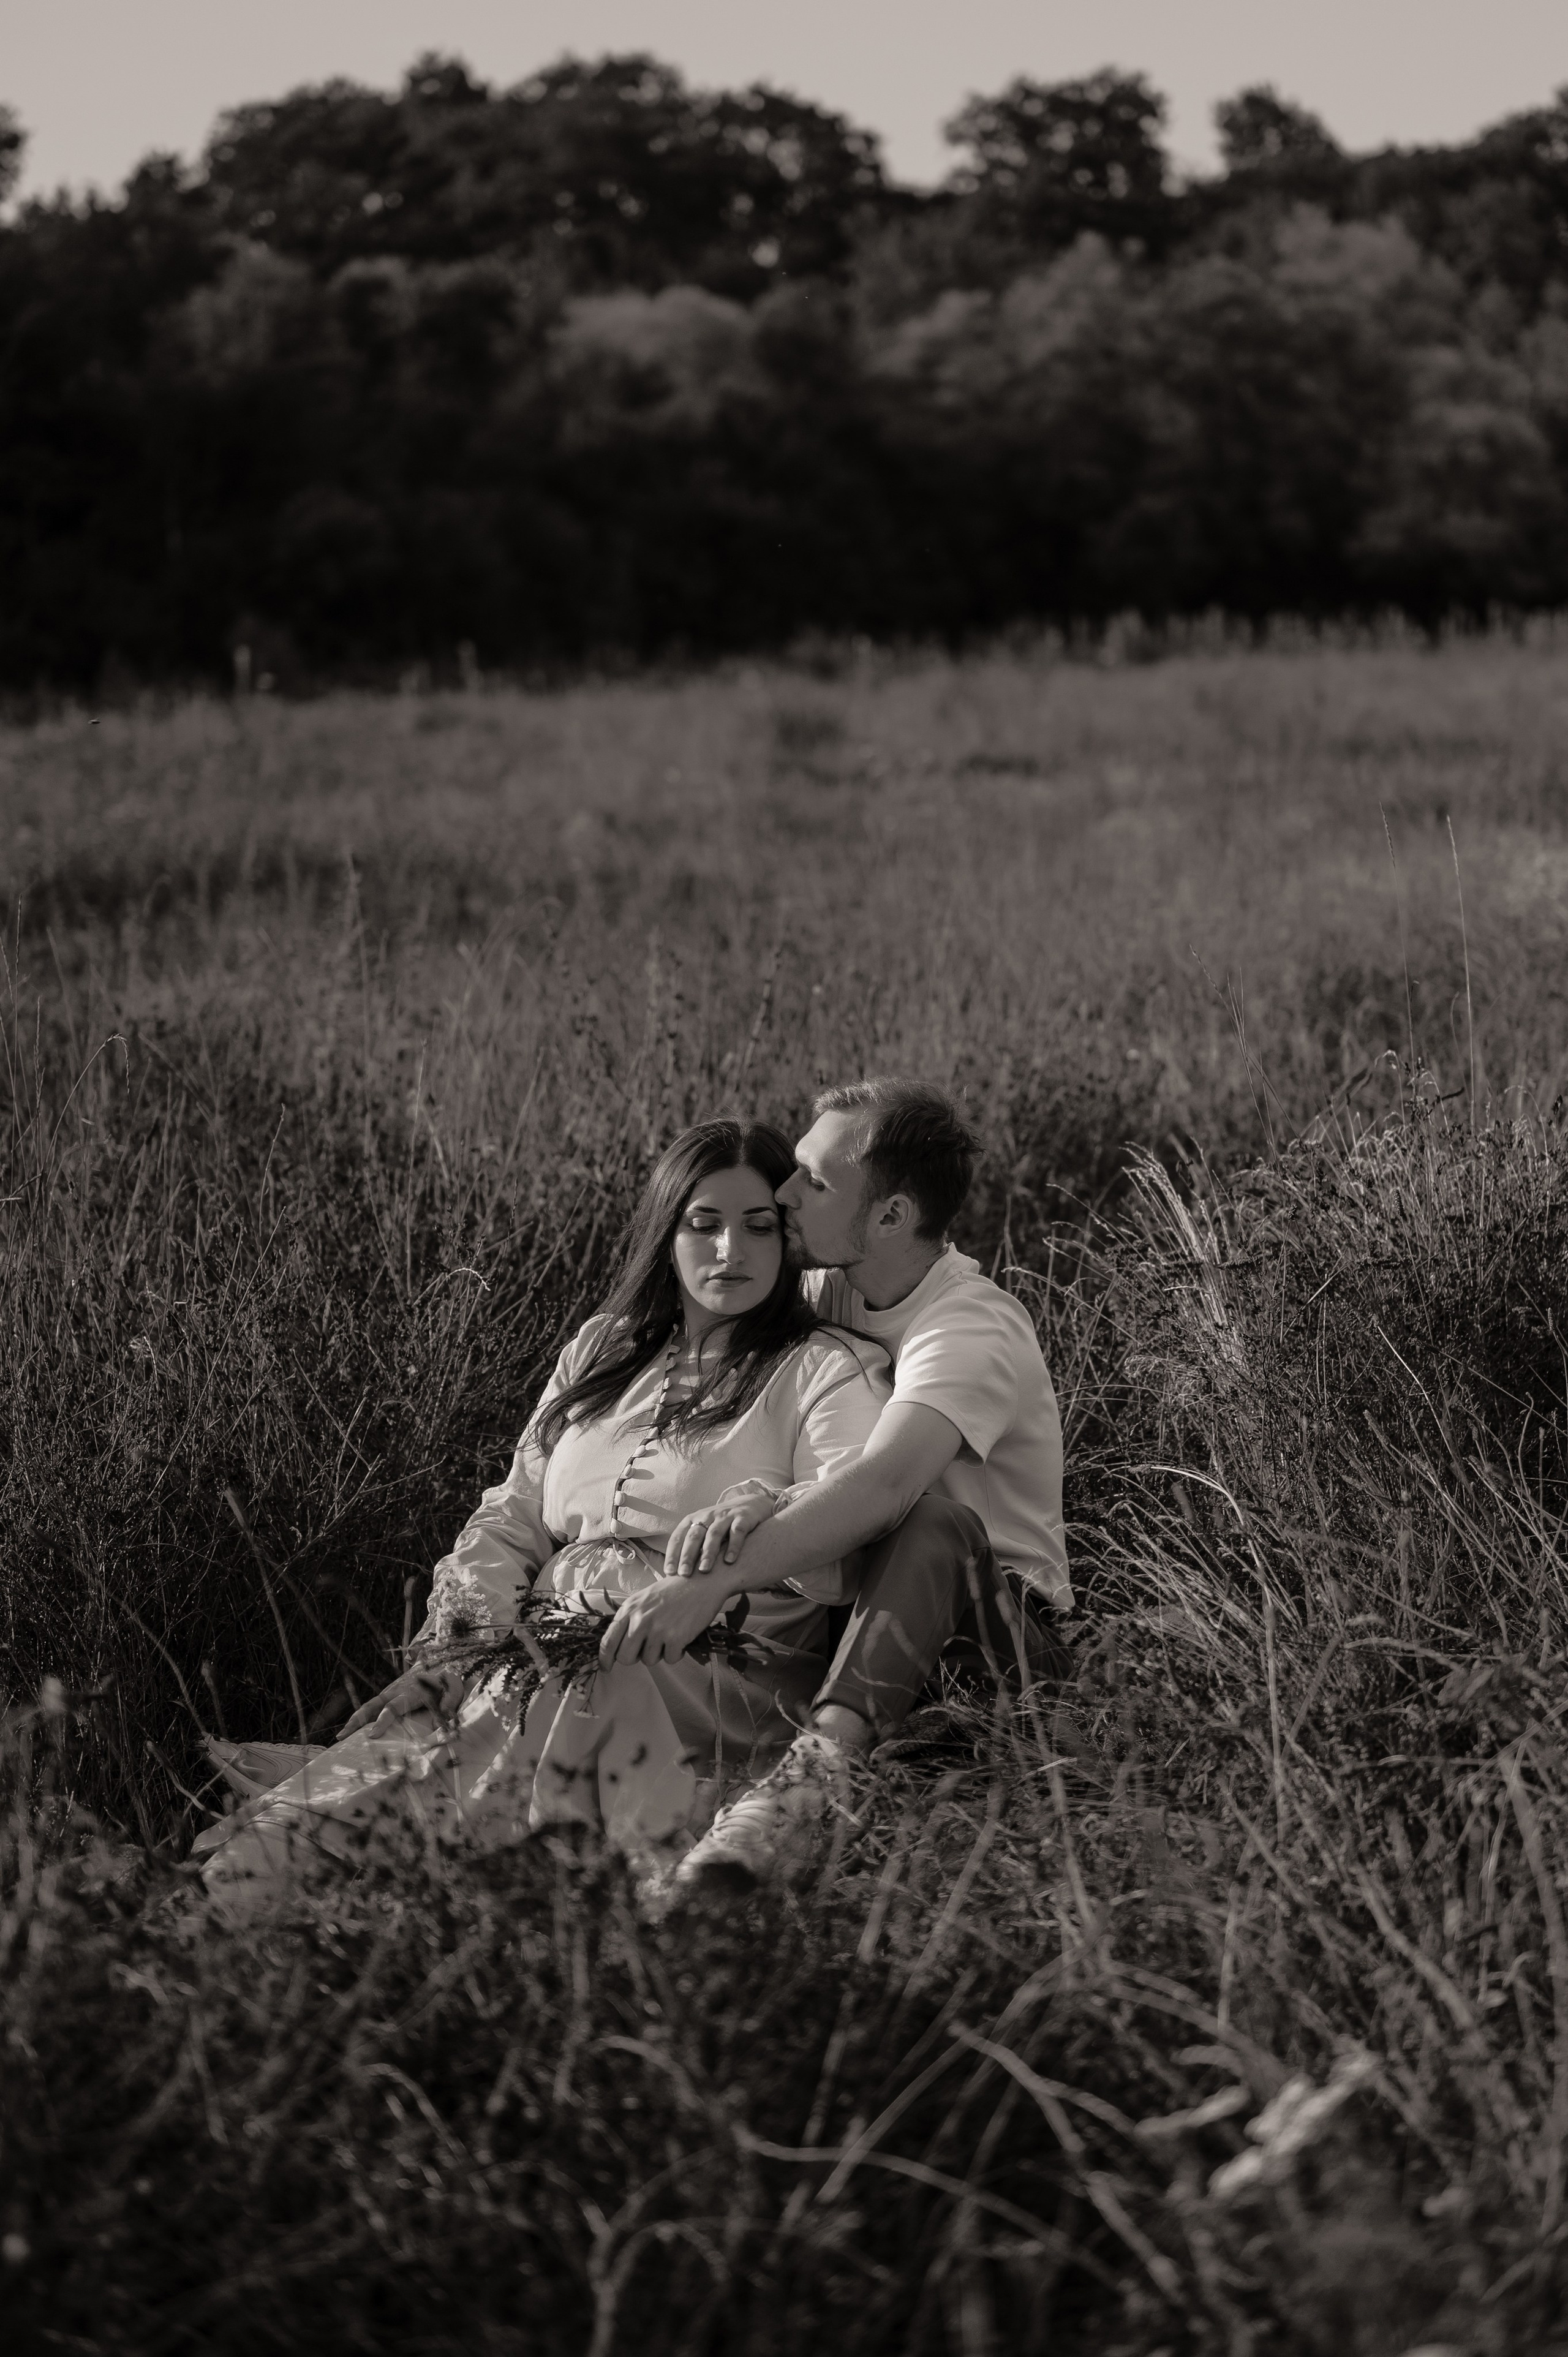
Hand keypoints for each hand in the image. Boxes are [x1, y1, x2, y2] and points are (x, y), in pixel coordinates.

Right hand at [339, 1660, 464, 1737]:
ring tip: (341, 1737)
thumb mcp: (454, 1688)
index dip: (382, 1721)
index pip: (393, 1707)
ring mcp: (389, 1693)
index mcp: (411, 1691)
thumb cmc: (447, 1682)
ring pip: (368, 1706)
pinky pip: (371, 1707)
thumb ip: (449, 1702)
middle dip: (357, 1720)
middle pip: (372, 1705)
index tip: (371, 1735)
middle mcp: (396, 1691)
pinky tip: (350, 1732)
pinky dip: (359, 1719)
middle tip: (343, 1736)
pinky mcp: (387, 1696)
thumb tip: (439, 1721)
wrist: (439, 1663)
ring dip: (354, 1721)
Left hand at [598, 1576, 726, 1668]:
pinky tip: (681, 1638)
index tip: (606, 1667)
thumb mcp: (643, 1598)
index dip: (604, 1659)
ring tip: (668, 1636)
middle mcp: (640, 1620)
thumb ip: (630, 1618)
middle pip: (625, 1658)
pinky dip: (675, 1653)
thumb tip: (619, 1642)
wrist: (701, 1582)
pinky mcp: (676, 1638)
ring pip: (648, 1660)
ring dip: (658, 1653)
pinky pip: (669, 1660)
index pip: (608, 1641)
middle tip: (646, 1648)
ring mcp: (658, 1629)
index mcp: (629, 1609)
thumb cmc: (673, 1590)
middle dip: (634, 1658)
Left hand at [664, 1492, 776, 1578]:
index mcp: (693, 1520)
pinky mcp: (743, 1518)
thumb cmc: (721, 1526)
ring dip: (708, 1552)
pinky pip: (737, 1532)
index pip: (678, 1537)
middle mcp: (707, 1516)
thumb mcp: (704, 1532)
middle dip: (687, 1555)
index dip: (673, 1554)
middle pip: (694, 1536)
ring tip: (704, 1570)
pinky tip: (730, 1560)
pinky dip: (733, 1546)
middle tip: (684, 1574)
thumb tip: (676, 1575)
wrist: (750, 1505)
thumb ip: (692, 1548)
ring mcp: (725, 1516)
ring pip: (714, 1534)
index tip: (669, 1572)